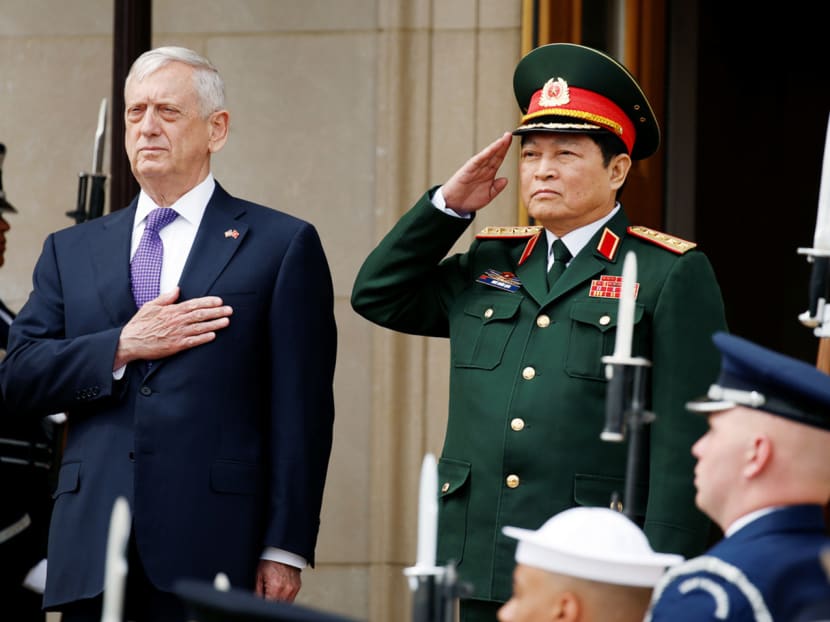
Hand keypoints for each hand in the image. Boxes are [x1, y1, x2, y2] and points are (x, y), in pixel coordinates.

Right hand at [113, 287, 231, 368]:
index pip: (194, 304)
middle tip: (230, 310)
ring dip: (214, 324)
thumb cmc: (140, 324)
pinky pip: (193, 341)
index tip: (220, 301)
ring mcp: (177, 333)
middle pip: (200, 315)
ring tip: (226, 321)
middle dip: (217, 312)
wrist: (129, 342)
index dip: (208, 302)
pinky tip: (213, 335)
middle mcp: (176, 321)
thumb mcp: (150, 306)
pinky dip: (203, 338)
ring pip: (200, 327)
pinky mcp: (176, 346)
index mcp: (171, 310)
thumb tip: (177, 289)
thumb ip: (166, 298)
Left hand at [254, 560, 300, 601]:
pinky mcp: (297, 587)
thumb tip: (256, 602)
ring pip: (285, 604)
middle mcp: (286, 589)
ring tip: (274, 591)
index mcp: (275, 587)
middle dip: (271, 603)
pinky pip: (291, 598)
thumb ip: (257, 592)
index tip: (262, 601)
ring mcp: (293, 589)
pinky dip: (285, 597)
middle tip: (267, 595)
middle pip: (277, 605)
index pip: (269, 605)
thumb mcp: (259, 576)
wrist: (283, 552)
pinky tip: (280, 589)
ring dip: (279, 601)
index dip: (264, 604)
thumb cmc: (270, 561)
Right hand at [441, 131, 512, 213]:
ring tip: (504, 138)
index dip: (505, 150)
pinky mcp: (468, 170)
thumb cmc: (469, 199)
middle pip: (495, 154)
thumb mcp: (488, 195)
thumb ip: (496, 187)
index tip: (511, 141)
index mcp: (488, 173)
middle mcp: (482, 168)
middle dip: (502, 144)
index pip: (498, 159)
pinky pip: (478, 160)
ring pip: (488, 155)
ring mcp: (475, 168)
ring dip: (496, 146)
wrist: (454, 205)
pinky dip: (485, 154)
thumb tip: (505, 180)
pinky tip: (492, 149)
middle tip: (509, 135)